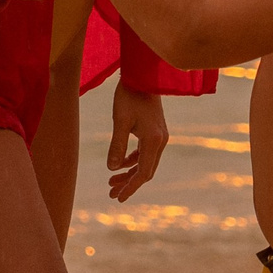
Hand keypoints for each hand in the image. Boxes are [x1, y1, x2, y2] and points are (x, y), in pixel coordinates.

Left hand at [108, 86, 167, 200]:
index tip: (118, 198)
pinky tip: (120, 165)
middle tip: (111, 194)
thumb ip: (117, 145)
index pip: (143, 173)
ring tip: (112, 182)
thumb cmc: (129, 95)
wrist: (144, 75)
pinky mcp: (155, 132)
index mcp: (153, 141)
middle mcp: (160, 141)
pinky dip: (133, 161)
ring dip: (130, 174)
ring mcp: (159, 137)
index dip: (130, 187)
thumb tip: (112, 168)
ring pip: (145, 163)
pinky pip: (145, 153)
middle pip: (145, 171)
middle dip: (129, 184)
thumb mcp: (120, 121)